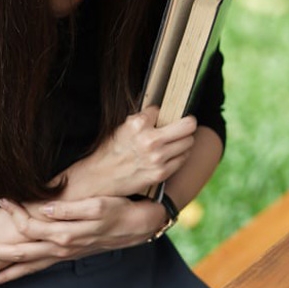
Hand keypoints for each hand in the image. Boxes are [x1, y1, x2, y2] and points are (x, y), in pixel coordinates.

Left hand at [0, 197, 164, 287]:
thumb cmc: (119, 210)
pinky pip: (40, 269)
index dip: (14, 212)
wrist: (138, 225)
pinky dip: (22, 274)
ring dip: (5, 273)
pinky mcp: (67, 256)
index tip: (2, 198)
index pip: (30, 226)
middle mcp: (61, 249)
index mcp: (65, 234)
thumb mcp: (97, 205)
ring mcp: (63, 255)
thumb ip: (69, 209)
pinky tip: (9, 277)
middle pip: (21, 253)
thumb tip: (43, 209)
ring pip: (29, 267)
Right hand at [60, 105, 196, 198]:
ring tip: (174, 142)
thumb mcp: (124, 127)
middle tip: (184, 126)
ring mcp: (157, 158)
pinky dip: (180, 155)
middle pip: (189, 125)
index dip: (162, 114)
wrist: (99, 177)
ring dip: (184, 140)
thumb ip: (145, 118)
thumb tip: (165, 110)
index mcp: (138, 124)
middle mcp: (150, 140)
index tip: (161, 118)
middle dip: (186, 124)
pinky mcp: (161, 173)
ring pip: (189, 142)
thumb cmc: (112, 150)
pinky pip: (184, 158)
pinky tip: (170, 155)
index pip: (164, 110)